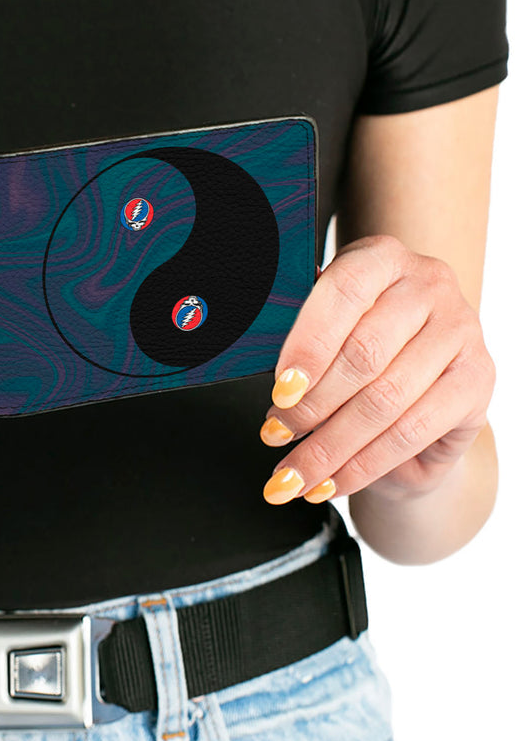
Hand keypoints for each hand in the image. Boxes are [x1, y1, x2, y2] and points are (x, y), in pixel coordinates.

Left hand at [257, 234, 493, 504]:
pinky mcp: (479, 379)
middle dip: (310, 407)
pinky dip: (363, 465)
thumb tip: (261, 375)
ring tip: (293, 475)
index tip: (279, 392)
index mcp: (380, 258)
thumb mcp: (323, 334)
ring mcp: (460, 330)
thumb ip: (296, 340)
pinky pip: (413, 431)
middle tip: (275, 436)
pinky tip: (332, 482)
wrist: (418, 393)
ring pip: (385, 400)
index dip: (307, 346)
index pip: (342, 293)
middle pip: (363, 354)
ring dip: (330, 447)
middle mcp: (427, 284)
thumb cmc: (356, 353)